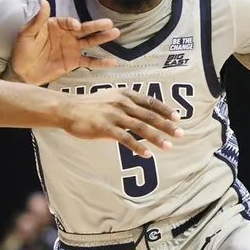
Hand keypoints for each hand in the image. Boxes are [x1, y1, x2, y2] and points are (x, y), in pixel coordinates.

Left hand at [10, 0, 120, 84]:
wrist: (22, 72)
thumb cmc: (22, 50)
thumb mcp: (27, 34)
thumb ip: (37, 20)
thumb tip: (44, 2)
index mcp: (55, 25)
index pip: (68, 22)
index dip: (72, 23)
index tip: (76, 26)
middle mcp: (66, 35)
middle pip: (84, 29)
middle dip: (96, 26)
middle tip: (109, 23)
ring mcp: (71, 48)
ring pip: (90, 42)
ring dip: (102, 38)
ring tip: (115, 33)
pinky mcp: (73, 62)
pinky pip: (89, 61)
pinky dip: (100, 62)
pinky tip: (112, 62)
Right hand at [62, 89, 183, 157]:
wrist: (68, 109)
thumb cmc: (88, 105)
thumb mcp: (109, 97)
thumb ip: (124, 104)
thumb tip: (139, 114)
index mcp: (124, 94)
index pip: (150, 102)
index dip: (165, 110)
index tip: (177, 117)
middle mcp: (122, 103)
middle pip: (150, 115)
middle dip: (167, 125)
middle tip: (181, 134)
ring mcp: (114, 115)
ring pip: (141, 128)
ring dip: (157, 138)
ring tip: (169, 146)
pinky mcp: (106, 128)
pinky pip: (126, 139)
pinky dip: (138, 147)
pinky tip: (147, 155)